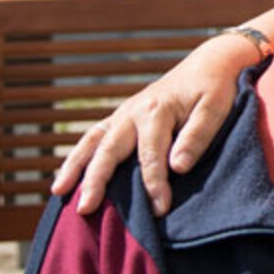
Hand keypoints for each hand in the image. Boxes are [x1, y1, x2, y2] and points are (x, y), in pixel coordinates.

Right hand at [50, 32, 253, 214]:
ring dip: (75, 166)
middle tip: (84, 209)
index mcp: (157, 111)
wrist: (209, 62)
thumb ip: (197, 137)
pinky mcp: (121, 117)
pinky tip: (67, 175)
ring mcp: (123, 114)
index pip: (151, 156)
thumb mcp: (215, 108)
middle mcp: (133, 112)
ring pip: (92, 141)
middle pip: (109, 150)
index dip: (154, 185)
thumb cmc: (215, 89)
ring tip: (58, 192)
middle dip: (95, 180)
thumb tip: (178, 168)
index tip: (160, 210)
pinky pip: (93, 136)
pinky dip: (78, 155)